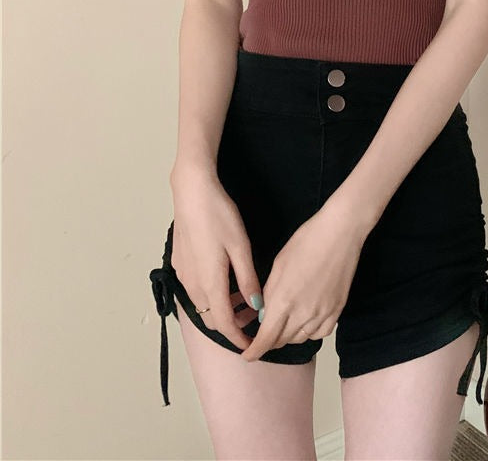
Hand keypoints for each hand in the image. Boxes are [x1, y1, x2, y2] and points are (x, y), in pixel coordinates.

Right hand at [170, 167, 262, 350]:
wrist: (191, 192)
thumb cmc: (218, 216)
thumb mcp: (240, 247)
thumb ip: (248, 279)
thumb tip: (257, 305)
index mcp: (210, 283)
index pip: (224, 325)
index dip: (238, 338)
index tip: (251, 345)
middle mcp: (192, 284)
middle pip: (211, 318)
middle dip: (231, 324)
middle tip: (253, 316)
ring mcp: (183, 274)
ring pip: (202, 304)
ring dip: (220, 308)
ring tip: (243, 296)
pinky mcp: (179, 264)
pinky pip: (195, 290)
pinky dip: (210, 294)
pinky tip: (225, 278)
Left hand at [241, 199, 364, 361]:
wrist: (341, 233)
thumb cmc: (307, 241)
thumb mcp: (279, 264)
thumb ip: (269, 293)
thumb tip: (265, 313)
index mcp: (284, 301)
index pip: (266, 338)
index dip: (254, 351)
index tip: (248, 355)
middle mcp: (303, 313)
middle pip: (282, 341)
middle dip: (269, 340)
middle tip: (264, 333)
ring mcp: (323, 313)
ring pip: (300, 339)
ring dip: (288, 336)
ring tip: (284, 323)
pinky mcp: (338, 310)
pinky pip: (320, 333)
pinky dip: (309, 333)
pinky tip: (305, 322)